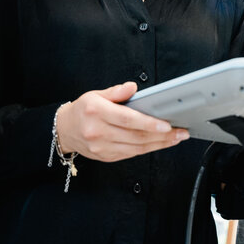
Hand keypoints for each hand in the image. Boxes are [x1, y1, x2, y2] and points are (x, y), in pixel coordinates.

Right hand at [56, 82, 189, 162]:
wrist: (64, 130)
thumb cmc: (83, 110)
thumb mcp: (95, 94)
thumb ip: (116, 92)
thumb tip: (133, 87)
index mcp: (96, 112)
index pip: (127, 119)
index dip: (149, 123)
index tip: (167, 124)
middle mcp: (98, 132)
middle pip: (135, 136)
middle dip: (162, 135)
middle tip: (180, 131)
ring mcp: (101, 147)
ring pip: (136, 148)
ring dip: (159, 144)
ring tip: (175, 138)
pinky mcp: (106, 157)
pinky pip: (131, 154)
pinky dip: (147, 149)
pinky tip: (159, 144)